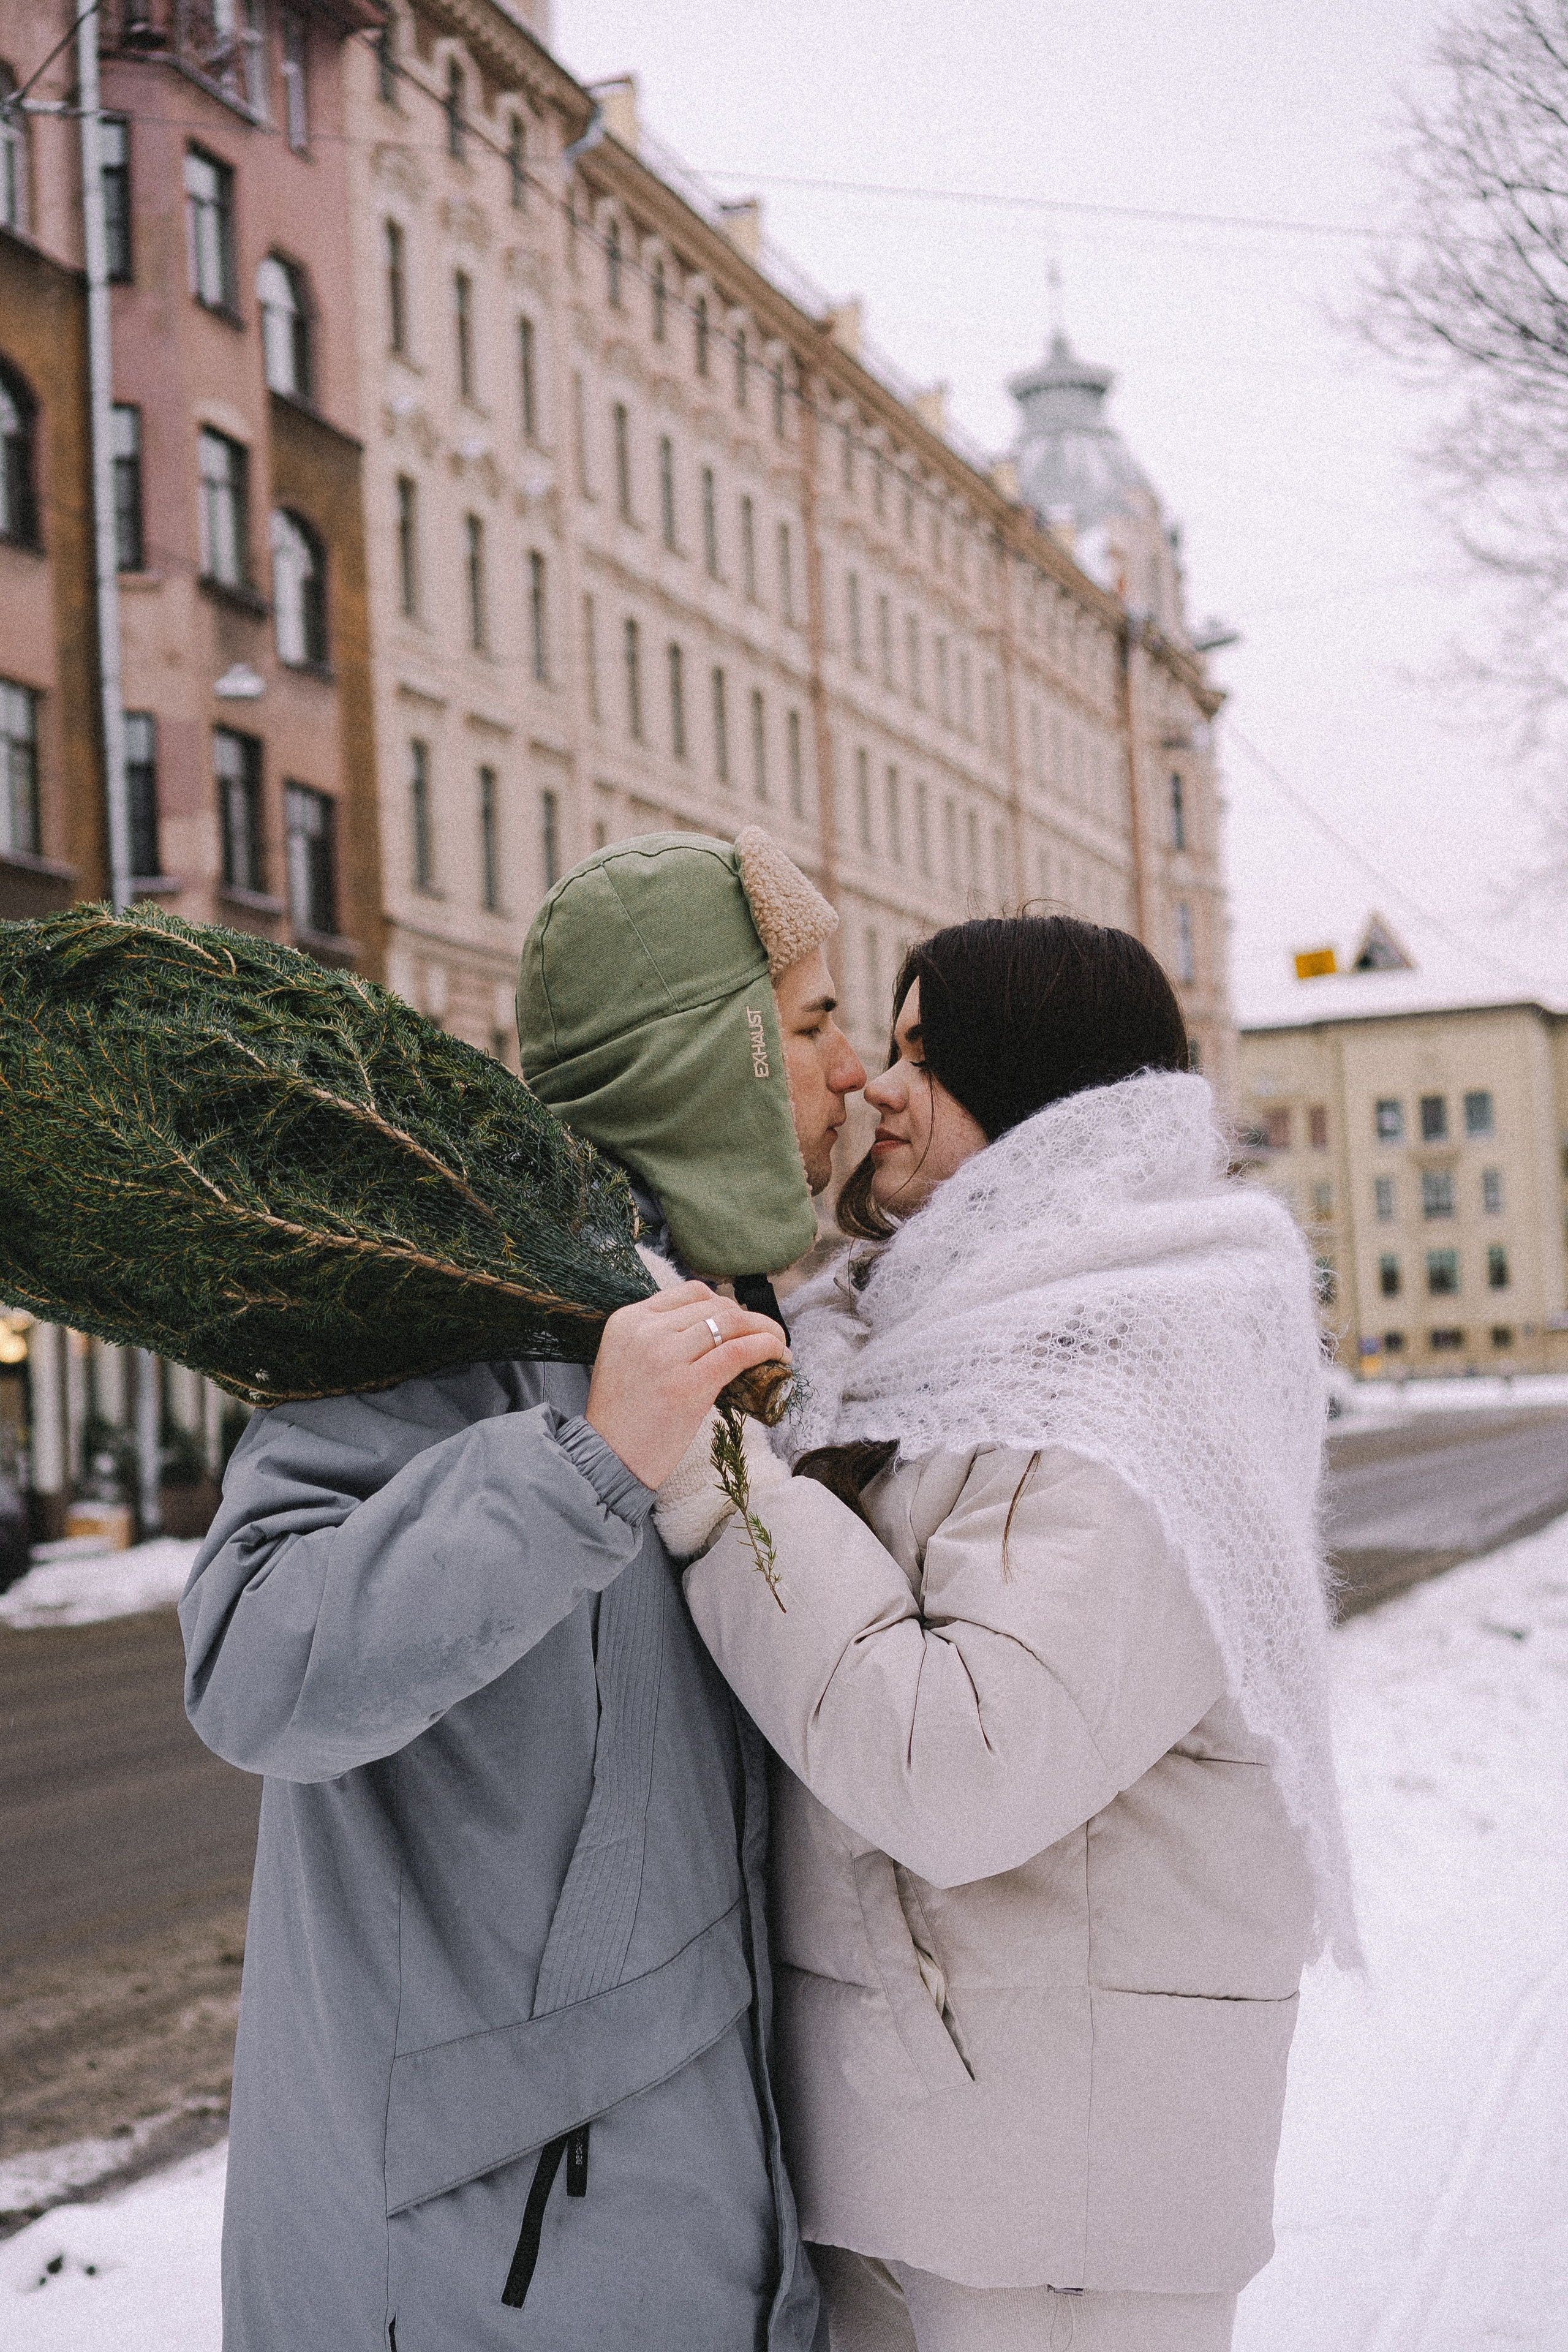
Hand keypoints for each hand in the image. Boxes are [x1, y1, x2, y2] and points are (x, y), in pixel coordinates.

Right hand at [585, 1283, 789, 1488]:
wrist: (606, 1459)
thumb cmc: (622, 1416)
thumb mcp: (626, 1358)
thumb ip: (658, 1337)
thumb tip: (712, 1329)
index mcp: (629, 1319)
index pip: (691, 1293)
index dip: (725, 1304)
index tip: (741, 1322)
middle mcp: (646, 1330)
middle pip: (715, 1306)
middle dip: (749, 1318)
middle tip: (766, 1336)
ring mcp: (667, 1356)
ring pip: (732, 1323)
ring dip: (765, 1330)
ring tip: (778, 1345)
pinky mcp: (689, 1384)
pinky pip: (738, 1352)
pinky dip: (766, 1347)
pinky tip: (779, 1356)